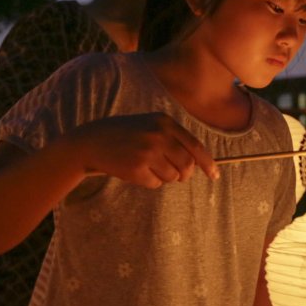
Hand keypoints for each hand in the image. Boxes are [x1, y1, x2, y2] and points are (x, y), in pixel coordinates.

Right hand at [71, 112, 217, 187]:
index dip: (207, 163)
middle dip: (184, 173)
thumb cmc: (125, 134)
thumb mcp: (150, 125)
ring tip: (148, 166)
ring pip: (172, 176)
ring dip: (164, 176)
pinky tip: (136, 171)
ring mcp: (147, 152)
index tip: (214, 175)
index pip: (195, 146)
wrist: (91, 141)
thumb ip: (174, 139)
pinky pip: (156, 183)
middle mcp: (159, 135)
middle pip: (187, 165)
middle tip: (176, 175)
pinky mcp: (136, 168)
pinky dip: (150, 181)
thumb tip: (198, 162)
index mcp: (165, 122)